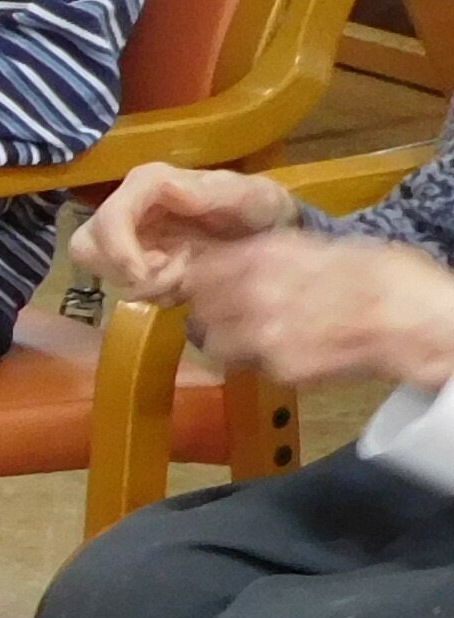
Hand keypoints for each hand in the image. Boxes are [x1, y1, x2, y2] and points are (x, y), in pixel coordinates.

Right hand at [75, 160, 299, 309]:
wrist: (270, 235)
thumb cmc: (261, 209)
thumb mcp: (251, 197)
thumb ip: (213, 191)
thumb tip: (167, 187)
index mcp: (150, 183)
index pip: (109, 217)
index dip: (118, 250)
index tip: (146, 273)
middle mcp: (129, 205)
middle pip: (87, 245)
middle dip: (123, 271)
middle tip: (169, 278)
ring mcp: (127, 233)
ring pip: (97, 267)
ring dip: (139, 283)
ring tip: (182, 277)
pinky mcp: (132, 257)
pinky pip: (120, 283)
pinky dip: (150, 291)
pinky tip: (181, 282)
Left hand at [178, 225, 453, 393]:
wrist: (416, 322)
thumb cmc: (385, 276)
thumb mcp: (324, 247)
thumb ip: (276, 257)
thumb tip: (244, 262)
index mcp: (265, 255)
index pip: (200, 270)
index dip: (204, 279)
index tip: (210, 284)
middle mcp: (252, 292)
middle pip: (200, 309)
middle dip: (212, 311)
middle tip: (232, 313)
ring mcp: (262, 335)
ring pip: (215, 343)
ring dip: (229, 340)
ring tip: (258, 336)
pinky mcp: (279, 370)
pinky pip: (252, 366)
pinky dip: (263, 361)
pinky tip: (291, 350)